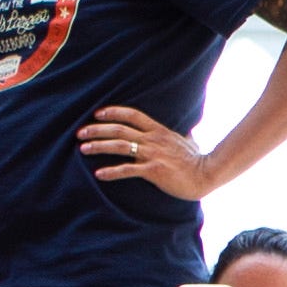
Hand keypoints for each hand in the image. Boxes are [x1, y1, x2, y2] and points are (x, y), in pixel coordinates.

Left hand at [78, 106, 205, 199]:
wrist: (206, 175)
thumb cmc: (197, 161)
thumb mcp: (190, 143)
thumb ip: (185, 137)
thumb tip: (189, 134)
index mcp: (159, 131)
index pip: (132, 114)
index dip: (113, 112)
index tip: (97, 114)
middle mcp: (153, 139)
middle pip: (119, 129)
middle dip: (97, 130)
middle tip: (80, 133)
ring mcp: (152, 154)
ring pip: (120, 145)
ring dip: (99, 146)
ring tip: (83, 149)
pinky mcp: (153, 170)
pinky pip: (128, 169)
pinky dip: (112, 171)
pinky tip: (99, 174)